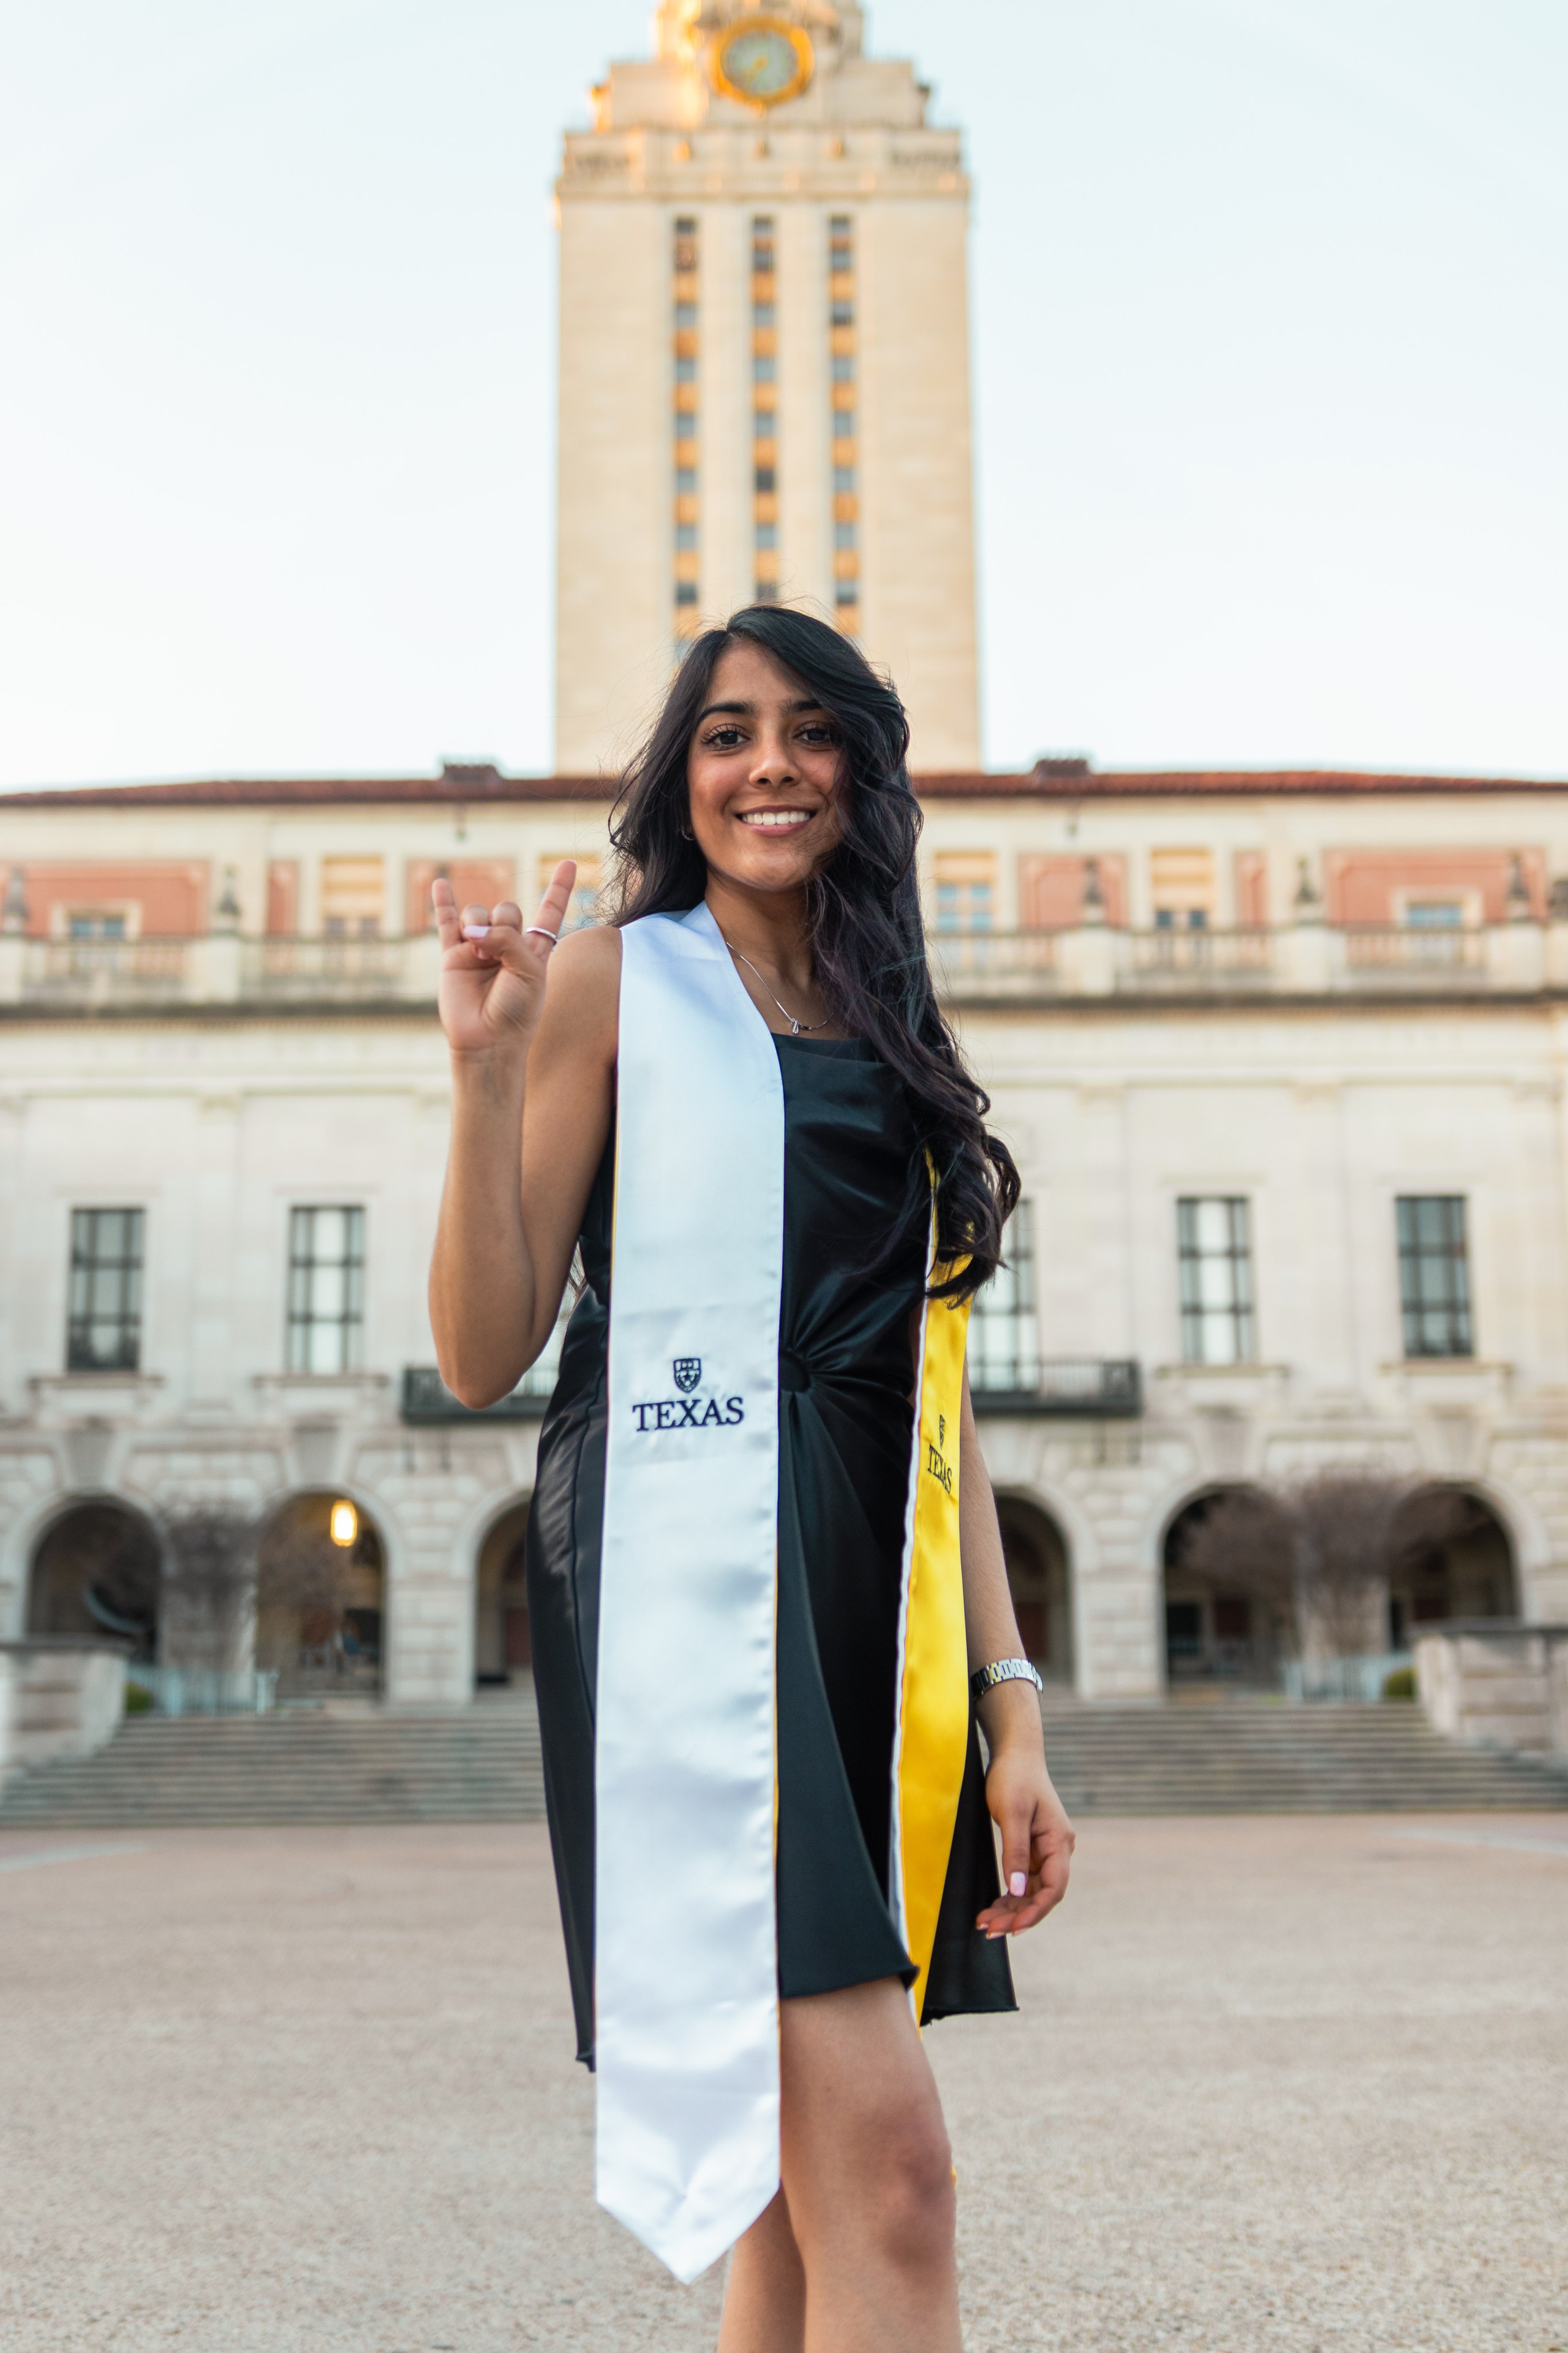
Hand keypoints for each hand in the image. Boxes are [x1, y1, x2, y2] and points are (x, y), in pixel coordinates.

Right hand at [433, 862, 576, 1061]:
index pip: (549, 912)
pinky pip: (446, 923)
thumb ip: (507, 940)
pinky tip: (440, 883)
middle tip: (498, 952)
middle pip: (506, 908)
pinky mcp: (453, 957)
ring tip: (479, 953)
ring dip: (479, 926)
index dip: (558, 889)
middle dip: (504, 922)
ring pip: (478, 912)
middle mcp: (506, 946)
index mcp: (534, 949)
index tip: (568, 863)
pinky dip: (443, 903)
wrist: (487, 1041)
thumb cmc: (516, 1011)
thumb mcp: (528, 971)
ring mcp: (478, 949)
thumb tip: (472, 929)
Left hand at [975, 1742, 1075, 1940]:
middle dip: (1017, 1915)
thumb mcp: (1012, 1813)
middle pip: (1041, 1894)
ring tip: (985, 1923)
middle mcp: (1056, 1850)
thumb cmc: (1014, 1777)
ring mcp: (1045, 1850)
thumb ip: (1015, 1852)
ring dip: (1011, 1908)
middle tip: (989, 1930)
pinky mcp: (1032, 1848)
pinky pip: (1023, 1880)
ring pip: (1031, 1890)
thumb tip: (1016, 1890)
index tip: (1013, 1929)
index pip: (1054, 1888)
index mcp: (1058, 1842)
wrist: (1015, 1753)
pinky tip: (993, 1906)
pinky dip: (1009, 1895)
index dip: (1035, 1912)